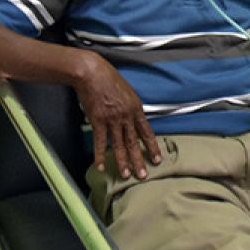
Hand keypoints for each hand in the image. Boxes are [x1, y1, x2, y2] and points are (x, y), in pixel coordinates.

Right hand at [74, 53, 162, 178]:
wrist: (92, 73)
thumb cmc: (109, 79)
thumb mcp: (128, 92)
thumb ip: (131, 108)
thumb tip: (133, 119)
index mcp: (136, 109)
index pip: (147, 132)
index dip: (152, 147)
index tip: (157, 159)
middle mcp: (127, 116)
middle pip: (134, 142)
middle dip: (140, 160)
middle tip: (144, 176)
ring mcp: (113, 119)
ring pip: (119, 145)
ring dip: (123, 162)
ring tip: (126, 175)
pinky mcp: (98, 121)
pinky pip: (100, 142)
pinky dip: (100, 155)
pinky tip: (101, 166)